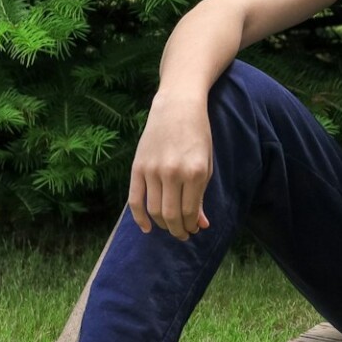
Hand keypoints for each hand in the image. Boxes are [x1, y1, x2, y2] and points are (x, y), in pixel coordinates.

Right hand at [126, 98, 213, 240]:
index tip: (194, 230)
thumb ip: (202, 195)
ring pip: (154, 211)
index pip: (191, 212)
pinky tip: (148, 228)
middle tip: (183, 235)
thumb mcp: (206, 164)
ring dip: (163, 225)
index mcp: (196, 172)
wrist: (178, 106)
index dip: (192, 225)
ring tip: (170, 228)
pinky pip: (135, 200)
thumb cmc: (198, 135)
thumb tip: (201, 225)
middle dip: (178, 230)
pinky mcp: (137, 167)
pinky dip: (139, 218)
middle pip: (171, 215)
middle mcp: (173, 173)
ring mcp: (153, 170)